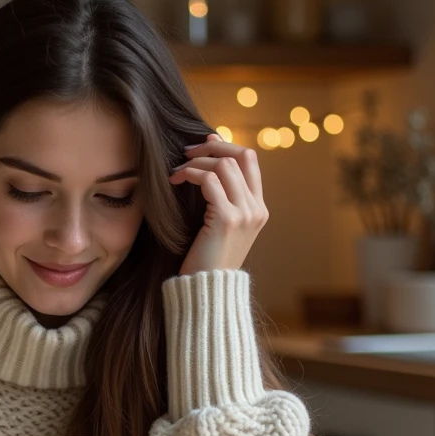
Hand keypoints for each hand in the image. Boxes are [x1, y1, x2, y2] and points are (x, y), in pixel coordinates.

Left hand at [169, 133, 268, 274]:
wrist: (207, 291)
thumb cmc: (206, 261)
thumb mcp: (219, 228)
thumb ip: (221, 202)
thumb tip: (207, 170)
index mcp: (258, 209)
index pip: (251, 161)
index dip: (228, 146)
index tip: (205, 143)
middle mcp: (257, 209)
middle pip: (240, 156)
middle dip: (210, 149)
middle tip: (186, 152)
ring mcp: (245, 214)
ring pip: (224, 166)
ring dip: (196, 162)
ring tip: (176, 172)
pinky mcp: (228, 220)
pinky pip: (209, 181)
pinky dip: (191, 174)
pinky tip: (176, 181)